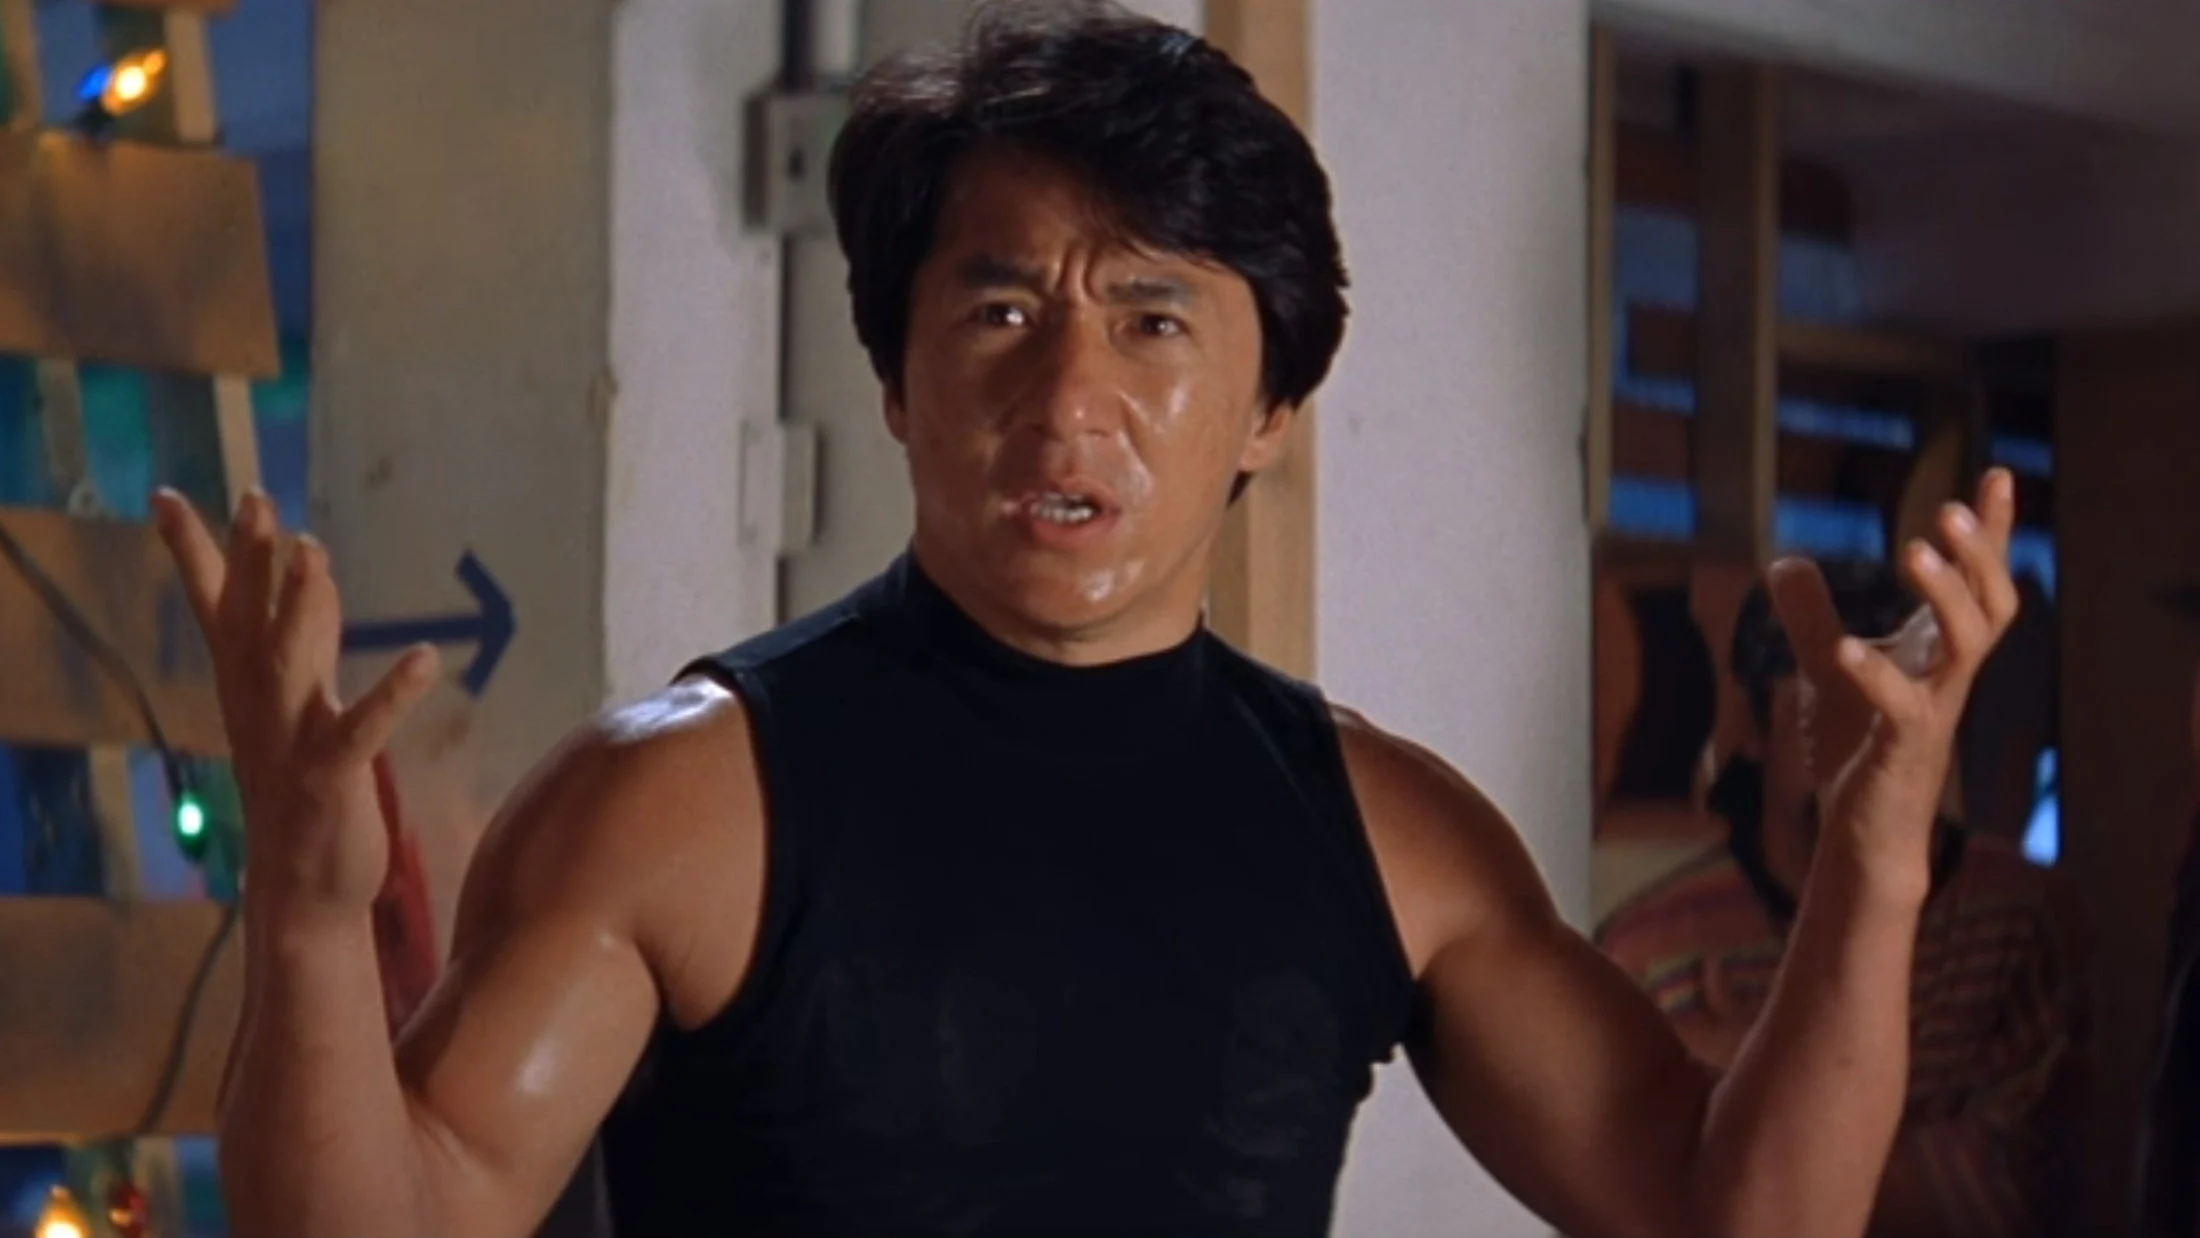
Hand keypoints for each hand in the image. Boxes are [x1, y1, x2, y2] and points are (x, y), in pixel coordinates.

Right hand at [154, 488, 439, 924]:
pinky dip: (392, 693)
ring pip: (289, 662)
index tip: (166, 495)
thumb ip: (300, 642)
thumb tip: (306, 575)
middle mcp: (261, 706)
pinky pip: (362, 729)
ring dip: (301, 604)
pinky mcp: (332, 777)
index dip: (194, 552)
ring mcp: (292, 741)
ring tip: (314, 549)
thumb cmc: (303, 790)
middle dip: (248, 558)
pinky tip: (424, 657)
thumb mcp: (296, 707)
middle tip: (253, 497)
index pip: (216, 607)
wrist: (302, 889)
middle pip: (248, 619)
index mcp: (249, 688)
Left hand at [1767, 469, 2020, 891]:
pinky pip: (1903, 707)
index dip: (1992, 531)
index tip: (1998, 473)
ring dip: (1947, 595)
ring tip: (1915, 550)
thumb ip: (1810, 618)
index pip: (1977, 581)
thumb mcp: (1827, 671)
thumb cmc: (1858, 750)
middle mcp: (1948, 675)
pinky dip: (1874, 676)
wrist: (1863, 832)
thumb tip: (1784, 560)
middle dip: (1980, 553)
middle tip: (1950, 507)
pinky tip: (1844, 651)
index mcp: (1936, 650)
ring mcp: (1934, 712)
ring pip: (1969, 644)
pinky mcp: (1904, 750)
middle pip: (1993, 602)